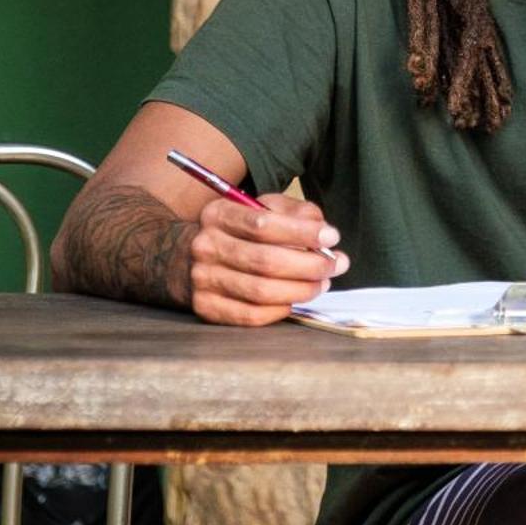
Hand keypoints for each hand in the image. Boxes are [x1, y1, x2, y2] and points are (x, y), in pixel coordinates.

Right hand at [188, 192, 348, 326]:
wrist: (188, 258)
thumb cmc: (240, 232)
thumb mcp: (263, 209)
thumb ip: (295, 212)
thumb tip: (321, 230)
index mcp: (219, 214)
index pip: (262, 223)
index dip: (302, 232)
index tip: (332, 236)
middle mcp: (206, 246)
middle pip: (265, 261)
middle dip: (310, 265)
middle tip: (337, 264)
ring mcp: (203, 279)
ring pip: (261, 291)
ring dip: (301, 290)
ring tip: (322, 283)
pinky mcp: (206, 307)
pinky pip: (251, 315)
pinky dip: (280, 309)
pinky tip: (294, 300)